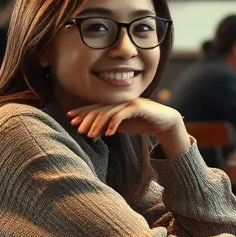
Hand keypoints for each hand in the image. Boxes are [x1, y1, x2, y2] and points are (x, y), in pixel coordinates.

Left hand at [68, 98, 186, 143]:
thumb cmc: (143, 122)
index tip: (71, 119)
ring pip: (108, 112)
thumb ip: (109, 126)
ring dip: (98, 124)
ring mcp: (129, 102)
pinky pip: (122, 115)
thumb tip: (92, 132)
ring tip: (91, 135)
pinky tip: (109, 134)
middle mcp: (121, 101)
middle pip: (99, 109)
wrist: (165, 121)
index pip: (96, 107)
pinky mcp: (138, 106)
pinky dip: (114, 124)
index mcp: (116, 104)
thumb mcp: (123, 126)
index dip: (83, 112)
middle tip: (79, 130)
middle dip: (87, 119)